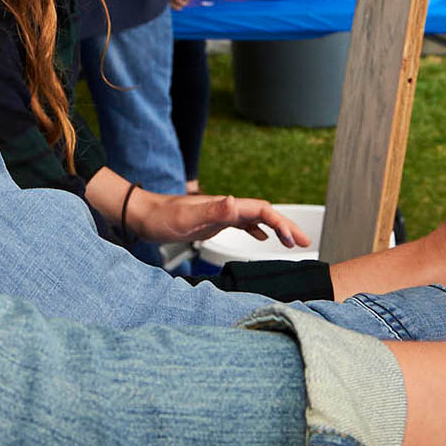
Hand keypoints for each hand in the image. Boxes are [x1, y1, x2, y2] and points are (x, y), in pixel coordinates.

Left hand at [132, 189, 310, 247]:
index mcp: (224, 205)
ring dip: (275, 228)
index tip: (296, 239)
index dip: (282, 223)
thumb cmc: (160, 217)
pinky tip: (261, 238)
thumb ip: (212, 210)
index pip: (262, 210)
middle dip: (286, 226)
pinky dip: (257, 229)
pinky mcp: (213, 221)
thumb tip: (236, 202)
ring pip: (256, 218)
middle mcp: (225, 206)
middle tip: (304, 242)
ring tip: (291, 242)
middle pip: (264, 213)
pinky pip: (242, 223)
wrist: (141, 214)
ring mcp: (220, 213)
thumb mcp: (186, 217)